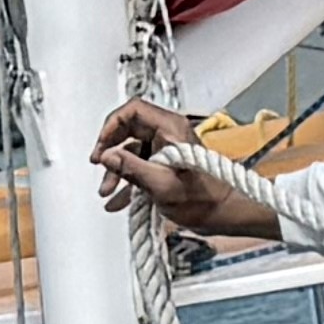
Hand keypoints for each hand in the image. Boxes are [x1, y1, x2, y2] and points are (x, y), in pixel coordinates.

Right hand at [93, 104, 270, 242]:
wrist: (224, 213)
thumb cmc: (203, 199)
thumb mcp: (161, 184)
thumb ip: (130, 168)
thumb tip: (106, 156)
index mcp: (171, 128)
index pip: (133, 110)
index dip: (112, 126)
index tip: (102, 148)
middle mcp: (169, 133)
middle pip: (129, 128)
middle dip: (111, 149)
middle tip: (100, 166)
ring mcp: (168, 148)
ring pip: (132, 150)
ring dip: (117, 170)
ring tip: (107, 191)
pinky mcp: (167, 163)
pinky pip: (141, 165)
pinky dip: (128, 180)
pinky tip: (118, 199)